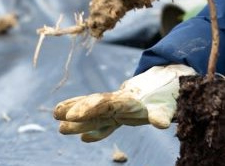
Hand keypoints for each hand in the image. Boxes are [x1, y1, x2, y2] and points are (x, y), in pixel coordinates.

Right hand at [53, 65, 196, 141]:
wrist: (166, 85)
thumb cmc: (167, 97)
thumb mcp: (167, 106)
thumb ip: (161, 114)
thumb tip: (162, 124)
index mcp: (126, 100)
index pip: (103, 103)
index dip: (88, 108)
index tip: (74, 114)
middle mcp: (117, 102)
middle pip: (93, 105)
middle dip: (76, 110)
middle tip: (57, 115)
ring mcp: (116, 109)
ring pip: (92, 113)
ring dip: (76, 119)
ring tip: (58, 125)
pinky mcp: (118, 116)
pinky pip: (102, 122)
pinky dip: (92, 129)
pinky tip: (83, 139)